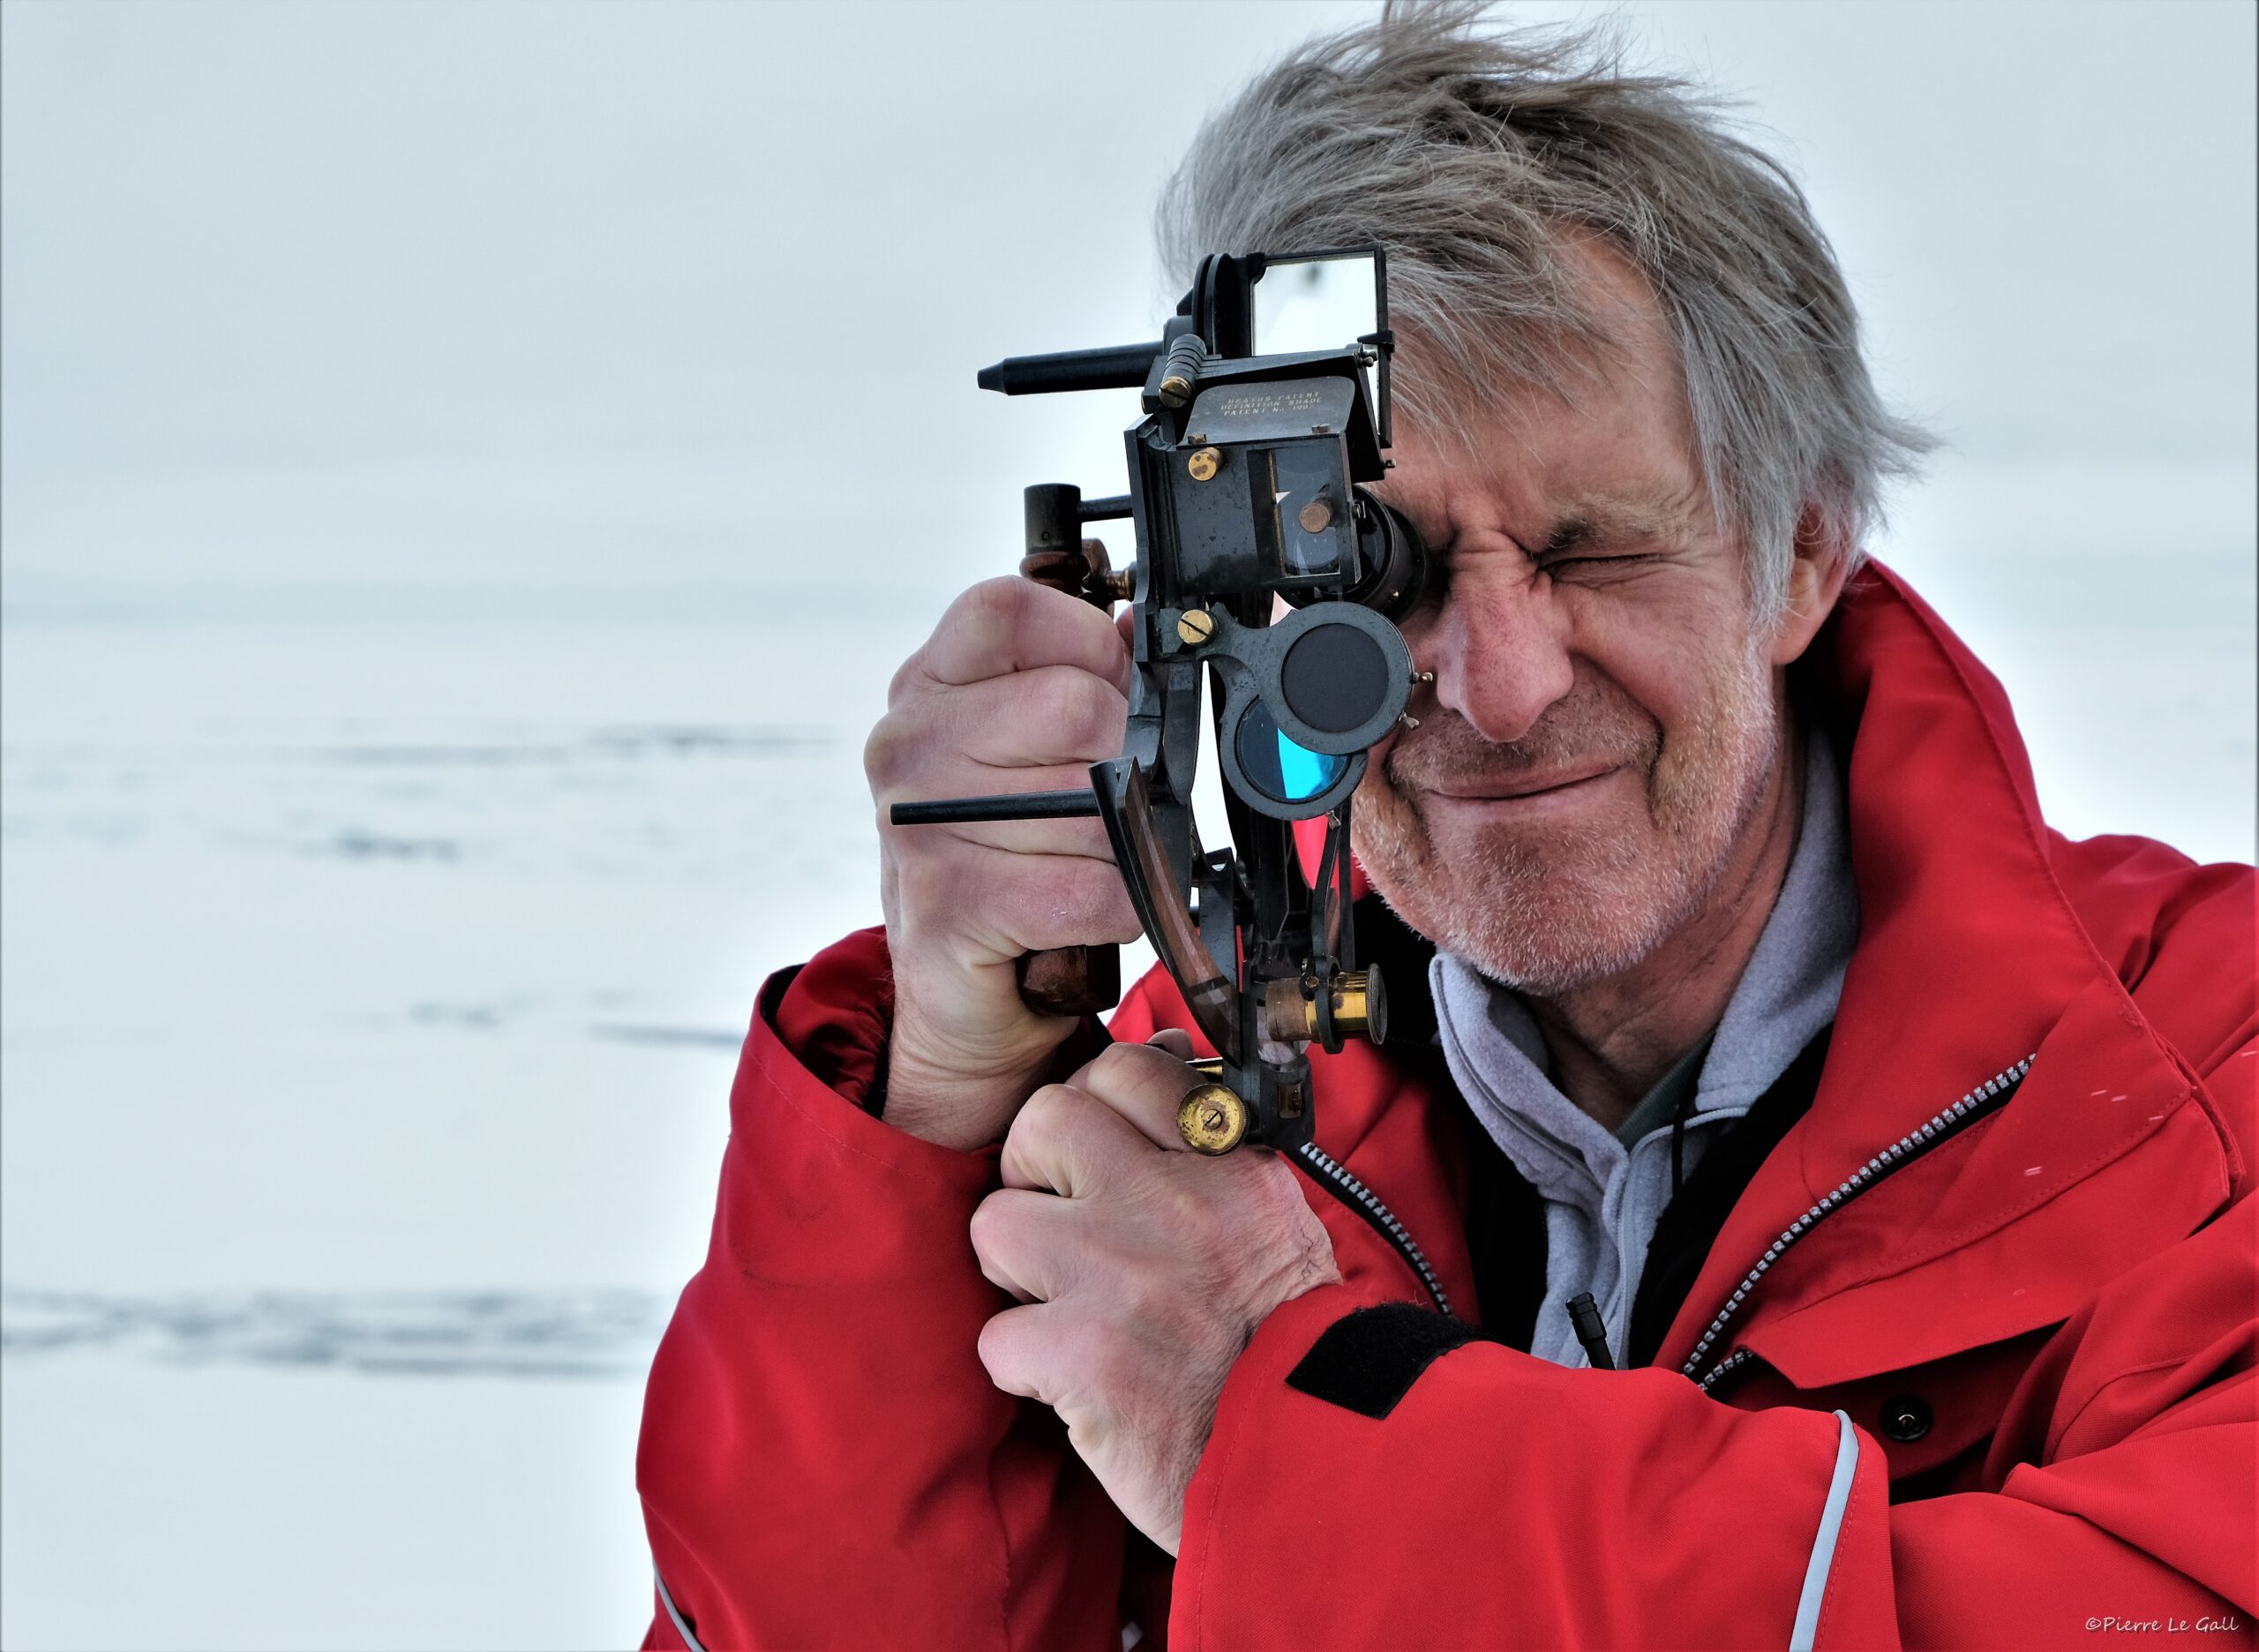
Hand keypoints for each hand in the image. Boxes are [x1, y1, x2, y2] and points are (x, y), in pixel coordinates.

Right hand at [865, 577, 1141, 1150]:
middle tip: (1106, 803)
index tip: (1106, 695)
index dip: (1087, 646)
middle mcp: (907, 744)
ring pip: (1097, 804)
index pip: (1012, 610)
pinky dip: (1120, 907)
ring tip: (1082, 863)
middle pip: (1077, 708)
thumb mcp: (1024, 749)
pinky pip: (1093, 887)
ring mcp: (918, 824)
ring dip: (1122, 846)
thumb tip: (1138, 631)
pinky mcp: (948, 905)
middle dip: (1124, 760)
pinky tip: (1088, 912)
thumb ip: (1076, 678)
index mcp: (926, 685)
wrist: (959, 986)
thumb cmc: (1002, 854)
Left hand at [968, 1038, 1341, 1554]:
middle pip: (1041, 1123)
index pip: (1122, 1069)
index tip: (1093, 1155)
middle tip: (1063, 1227)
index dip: (1089, 1107)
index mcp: (1226, 1164)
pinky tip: (1075, 1381)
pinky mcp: (1083, 1356)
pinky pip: (998, 1338)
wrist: (1310, 1456)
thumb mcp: (1273, 1216)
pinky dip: (1027, 1369)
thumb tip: (1164, 1050)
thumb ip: (1209, 1147)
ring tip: (1064, 1305)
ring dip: (1017, 1273)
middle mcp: (1171, 1203)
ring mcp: (1120, 1275)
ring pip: (995, 1224)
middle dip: (1033, 1175)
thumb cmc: (1287, 1340)